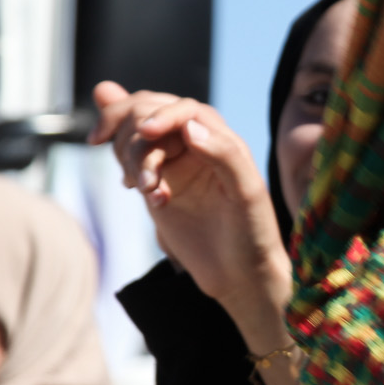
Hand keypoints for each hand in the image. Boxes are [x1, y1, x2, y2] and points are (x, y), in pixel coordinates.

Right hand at [88, 81, 291, 319]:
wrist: (239, 274)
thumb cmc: (252, 232)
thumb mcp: (247, 193)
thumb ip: (223, 154)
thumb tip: (188, 126)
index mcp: (221, 138)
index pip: (183, 110)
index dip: (162, 114)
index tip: (147, 132)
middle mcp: (194, 145)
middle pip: (149, 113)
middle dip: (135, 134)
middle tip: (138, 173)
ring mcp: (173, 165)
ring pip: (135, 137)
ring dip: (131, 158)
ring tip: (148, 191)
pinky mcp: (157, 186)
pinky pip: (131, 165)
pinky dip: (131, 175)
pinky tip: (152, 198)